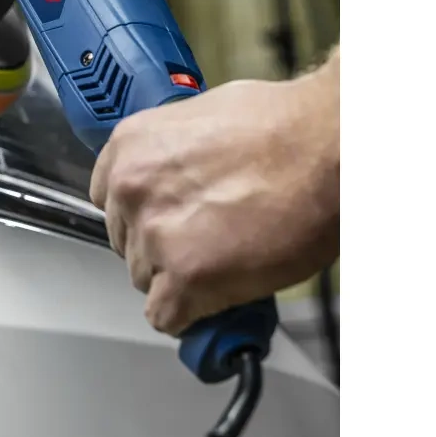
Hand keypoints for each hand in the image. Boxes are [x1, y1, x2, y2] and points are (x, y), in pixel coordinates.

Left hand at [89, 61, 338, 335]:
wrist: (325, 147)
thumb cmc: (282, 127)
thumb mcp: (202, 120)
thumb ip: (171, 156)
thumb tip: (175, 179)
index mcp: (129, 147)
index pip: (109, 201)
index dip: (144, 215)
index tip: (167, 220)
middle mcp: (131, 190)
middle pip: (128, 242)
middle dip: (163, 246)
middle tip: (207, 238)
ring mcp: (155, 235)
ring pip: (146, 280)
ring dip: (180, 278)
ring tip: (225, 259)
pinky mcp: (185, 276)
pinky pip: (167, 316)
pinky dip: (191, 313)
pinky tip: (216, 295)